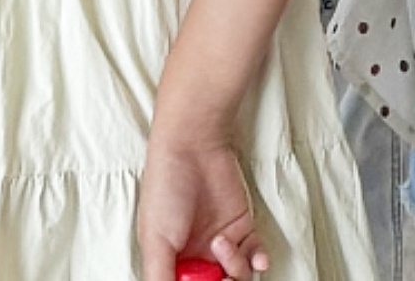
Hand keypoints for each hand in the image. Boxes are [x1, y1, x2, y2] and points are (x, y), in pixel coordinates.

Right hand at [138, 111, 267, 280]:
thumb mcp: (155, 241)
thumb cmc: (166, 190)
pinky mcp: (242, 228)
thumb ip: (160, 278)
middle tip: (218, 276)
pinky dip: (258, 262)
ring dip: (235, 268)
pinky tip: (256, 258)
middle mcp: (197, 257)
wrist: (192, 148)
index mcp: (172, 263)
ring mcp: (221, 244)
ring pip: (237, 277)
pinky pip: (255, 257)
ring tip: (223, 243)